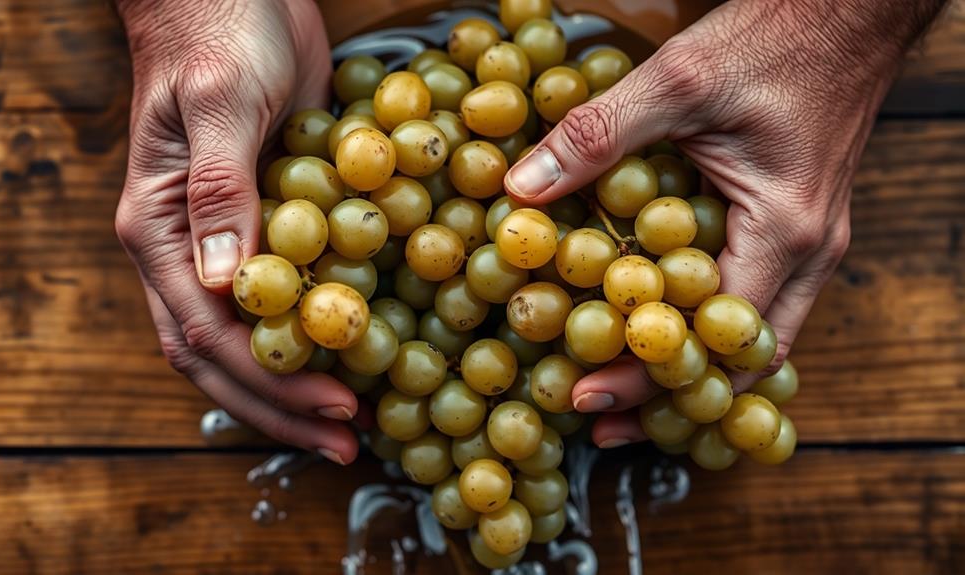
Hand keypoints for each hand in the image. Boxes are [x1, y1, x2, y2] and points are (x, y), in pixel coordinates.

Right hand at [114, 0, 358, 463]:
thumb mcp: (219, 102)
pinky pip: (290, 295)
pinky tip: (366, 350)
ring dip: (302, 382)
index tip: (339, 405)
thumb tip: (222, 280)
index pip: (208, 334)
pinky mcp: (271, 224)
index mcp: (159, 232)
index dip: (274, 379)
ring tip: (359, 418)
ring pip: (253, 338)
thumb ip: (220, 188)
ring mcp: (226, 244)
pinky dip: (321, 331)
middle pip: (224, 358)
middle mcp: (186, 253)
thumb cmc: (215, 32)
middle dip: (284, 407)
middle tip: (351, 440)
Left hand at [504, 0, 945, 446]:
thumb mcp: (680, 80)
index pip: (714, 337)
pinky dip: (712, 330)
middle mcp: (810, 253)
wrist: (851, 10)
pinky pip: (760, 302)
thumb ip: (598, 135)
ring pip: (757, 340)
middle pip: (744, 362)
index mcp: (785, 231)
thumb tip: (521, 189)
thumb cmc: (779, 38)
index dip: (647, 372)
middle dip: (673, 398)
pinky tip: (667, 328)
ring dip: (695, 372)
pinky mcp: (798, 227)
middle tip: (604, 421)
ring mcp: (811, 243)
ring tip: (629, 395)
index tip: (587, 395)